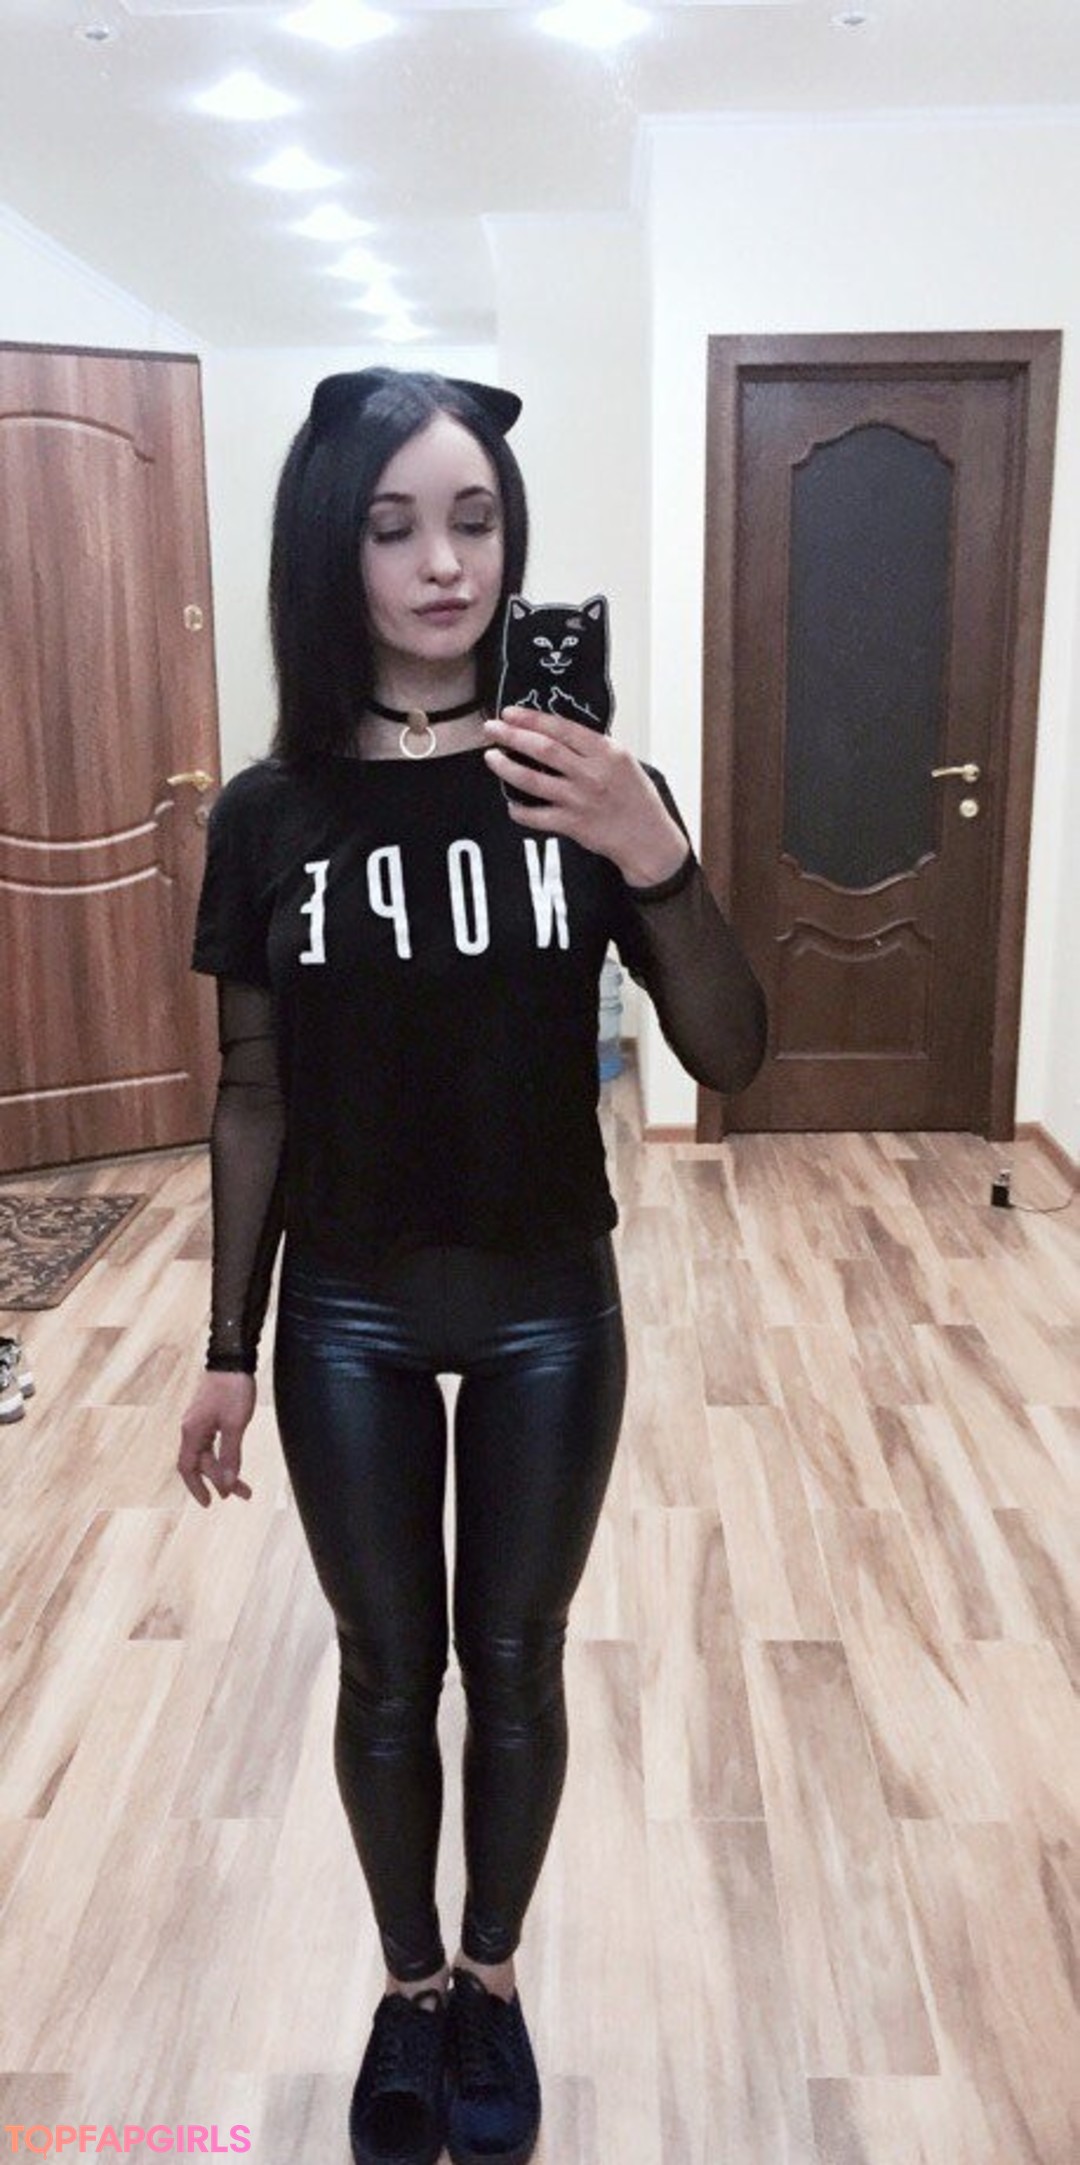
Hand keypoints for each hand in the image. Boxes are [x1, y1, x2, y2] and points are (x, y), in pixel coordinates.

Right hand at [178, 1371, 255, 1506]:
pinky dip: (223, 1455)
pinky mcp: (208, 1415)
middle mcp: (191, 1428)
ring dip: (224, 1469)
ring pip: (208, 1454)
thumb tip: (227, 1483)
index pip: (187, 1468)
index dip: (196, 1488)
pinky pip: (212, 1443)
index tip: (210, 1503)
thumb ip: (230, 1455)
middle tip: (244, 1494)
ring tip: (244, 1485)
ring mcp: (199, 1422)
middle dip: (220, 1480)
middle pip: (202, 1463)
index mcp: (192, 1432)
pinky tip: (233, 1461)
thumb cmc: (233, 1389)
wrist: (233, 1359)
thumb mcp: (235, 1424)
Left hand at [484, 709, 690, 887]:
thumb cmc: (637, 797)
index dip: (532, 718)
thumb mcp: (624, 760)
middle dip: (512, 735)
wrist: (648, 838)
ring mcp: (580, 800)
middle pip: (543, 749)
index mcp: (606, 752)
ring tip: (491, 757)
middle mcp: (591, 774)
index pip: (562, 728)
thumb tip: (557, 731)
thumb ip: (593, 747)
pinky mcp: (573, 824)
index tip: (510, 713)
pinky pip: (536, 816)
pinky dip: (519, 810)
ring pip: (533, 780)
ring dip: (507, 767)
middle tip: (491, 729)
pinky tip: (510, 803)